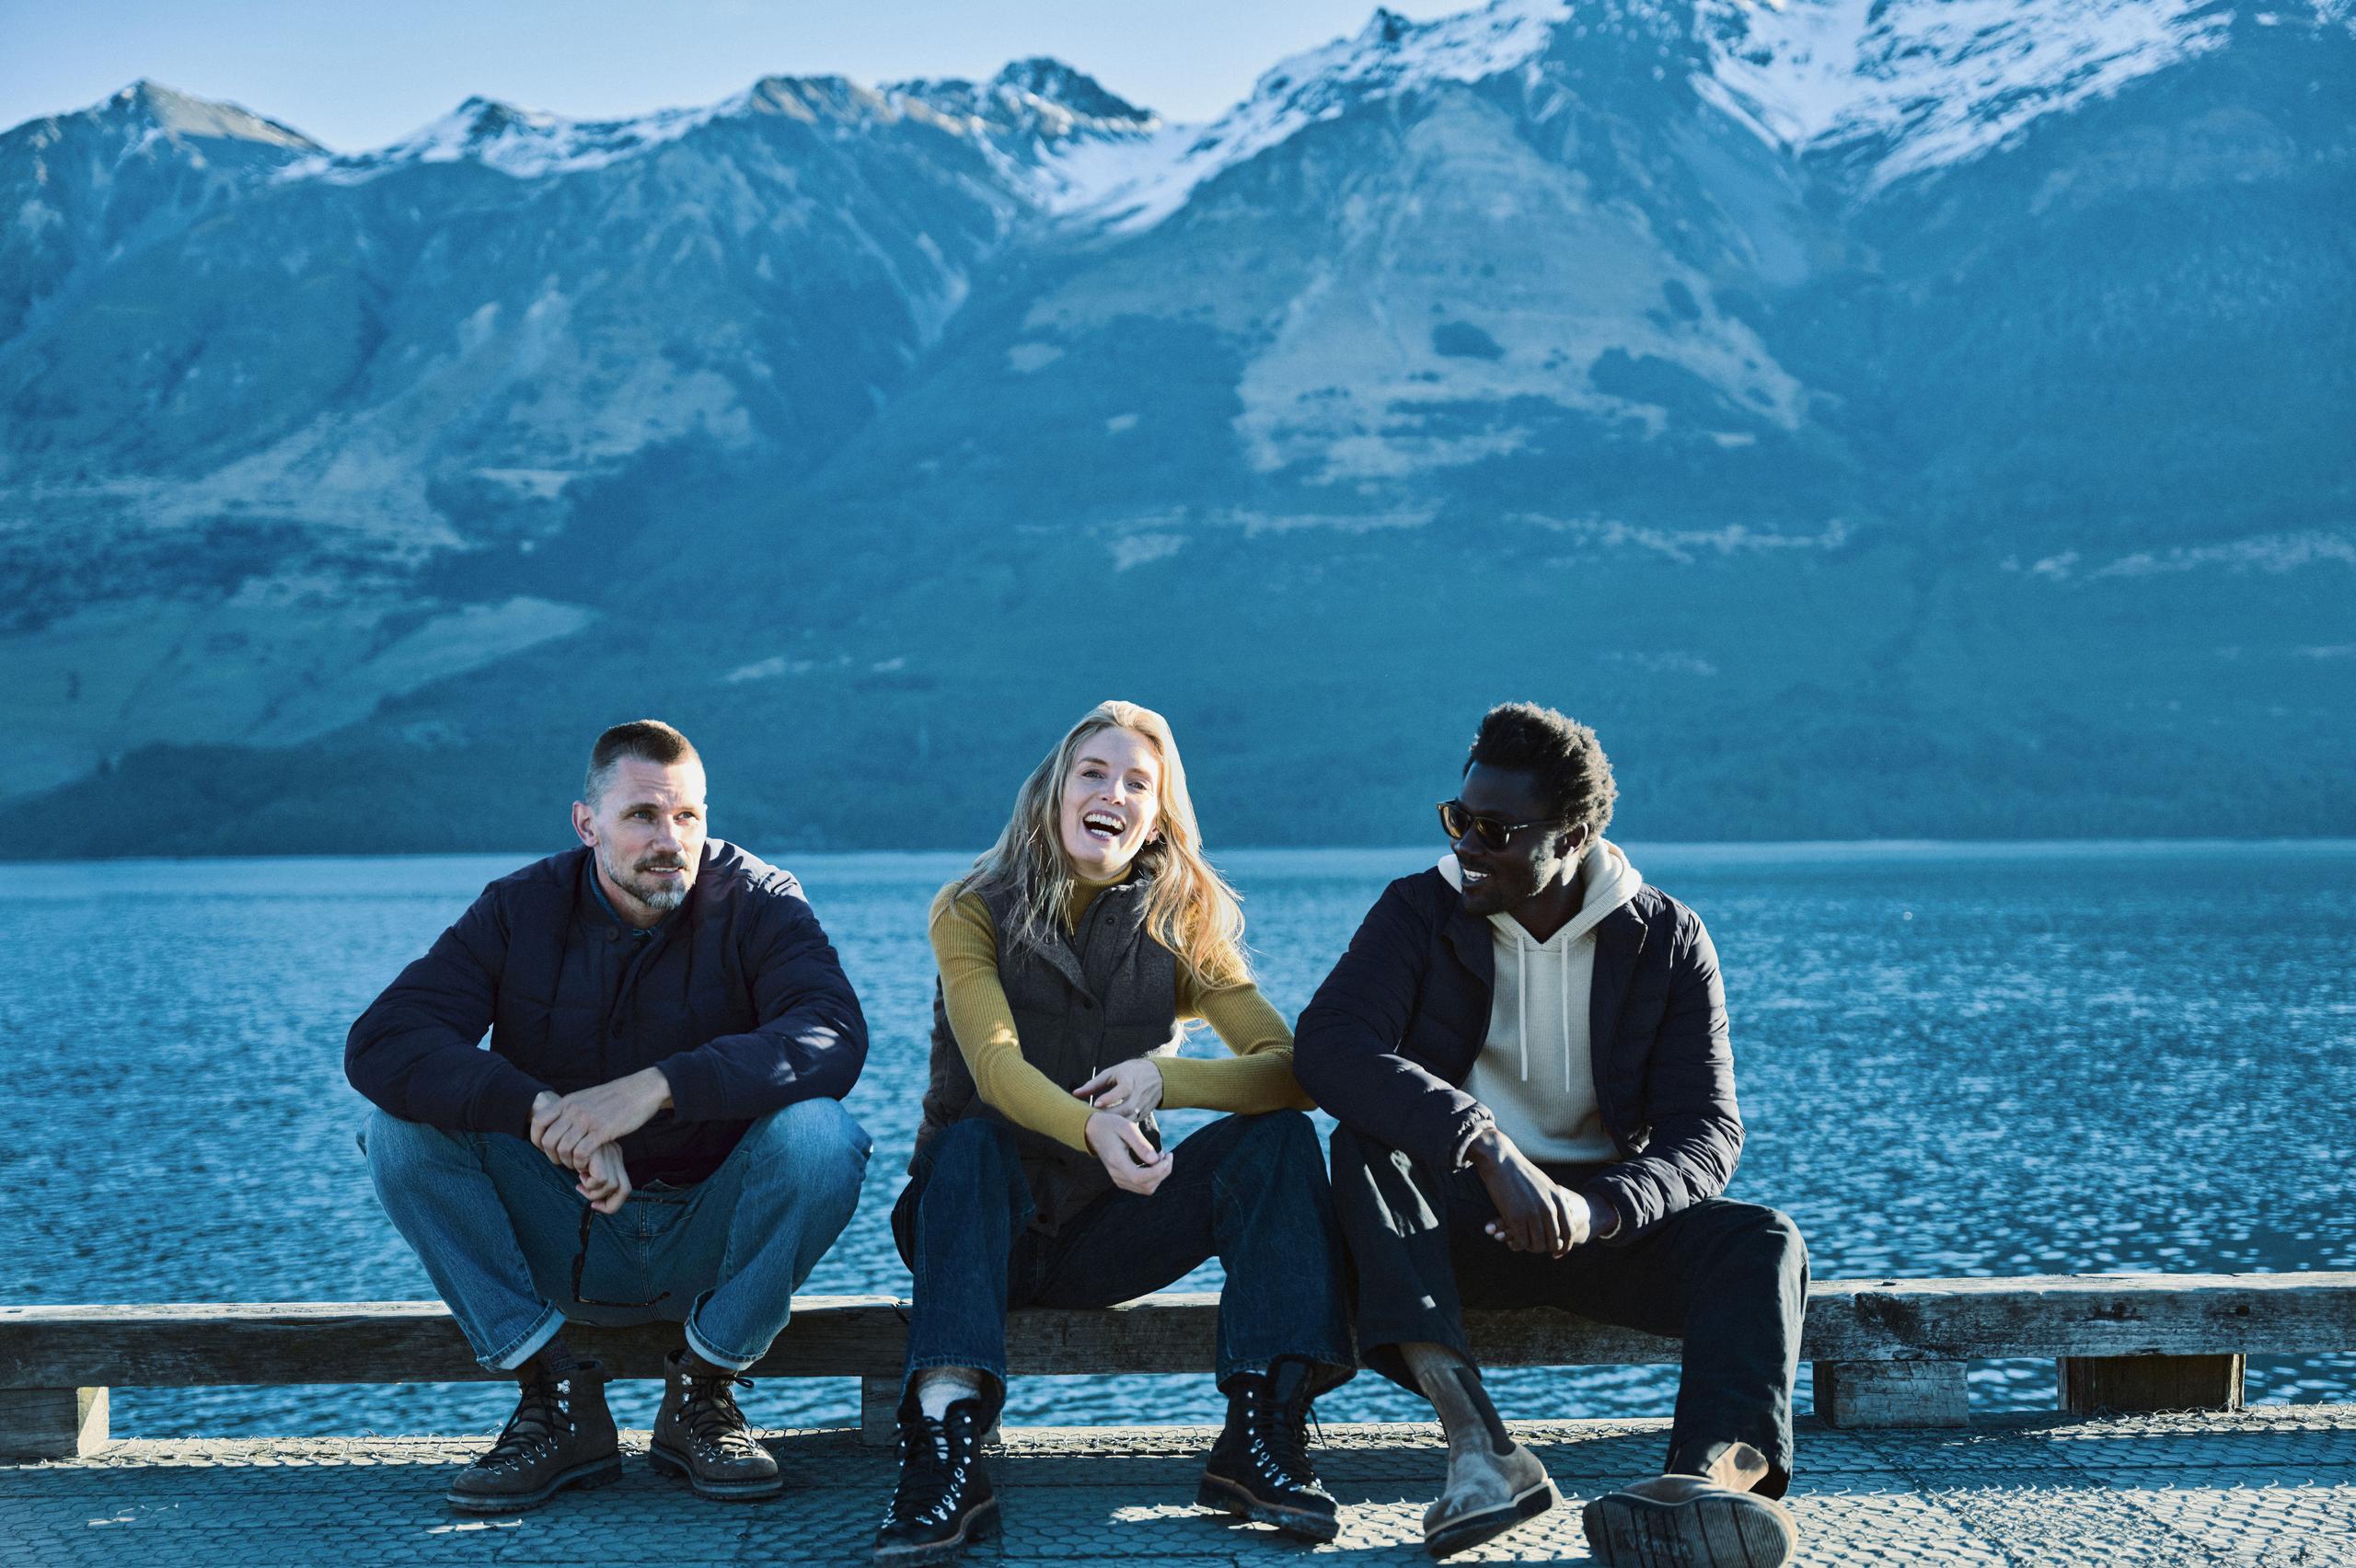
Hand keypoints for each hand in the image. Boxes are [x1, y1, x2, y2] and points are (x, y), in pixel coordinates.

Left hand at [532, 1067, 670, 1170]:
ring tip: (577, 1164)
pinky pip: (582, 1154)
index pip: (538, 1121)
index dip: (536, 1139)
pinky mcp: (602, 1131)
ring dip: (568, 1163)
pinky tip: (587, 1164)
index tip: (544, 1149)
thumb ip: (571, 1110)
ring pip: (563, 1150)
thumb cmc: (615, 1097)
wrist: (641, 1090)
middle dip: (552, 1157)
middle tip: (563, 1161)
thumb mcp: (586, 1097)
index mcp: (568, 1101)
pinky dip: (581, 1164)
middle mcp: (574, 1110)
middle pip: (548, 1141)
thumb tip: (558, 1124)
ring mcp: (587, 1120)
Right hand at [575, 1142, 631, 1214]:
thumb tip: (594, 1200)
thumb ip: (590, 1170)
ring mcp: (608, 1153)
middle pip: (624, 1190)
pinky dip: (588, 1183)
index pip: (624, 1188)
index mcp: (614, 1155)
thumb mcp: (584, 1156)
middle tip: (586, 1194)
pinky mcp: (598, 1153)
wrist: (562, 1116)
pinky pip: (600, 1179)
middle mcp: (614, 1155)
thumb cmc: (569, 1138)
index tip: (594, 1204)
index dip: (612, 1203)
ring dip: (592, 1191)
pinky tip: (579, 1173)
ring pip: (611, 1186)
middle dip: (608, 1205)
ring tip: (580, 1179)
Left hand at [1073, 1058, 1162, 1120]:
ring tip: (1100, 1125)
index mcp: (1131, 1079)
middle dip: (1111, 1114)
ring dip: (1116, 1123)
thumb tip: (1074, 1094)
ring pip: (1131, 1118)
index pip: (1122, 1089)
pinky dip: (1122, 1127)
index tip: (1095, 1104)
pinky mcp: (1146, 1113)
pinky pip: (1133, 1122)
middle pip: (1127, 1107)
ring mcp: (1144, 1104)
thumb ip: (1093, 1084)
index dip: (1109, 1098)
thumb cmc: (1129, 1072)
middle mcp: (1140, 1092)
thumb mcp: (1112, 1073)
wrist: (1158, 1076)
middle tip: (1094, 1118)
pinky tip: (1110, 1129)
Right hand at [1085, 1110, 1172, 1195]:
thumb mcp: (1127, 1127)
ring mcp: (1118, 1179)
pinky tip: (1154, 1162)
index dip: (1158, 1171)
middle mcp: (1116, 1174)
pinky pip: (1142, 1186)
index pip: (1139, 1178)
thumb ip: (1141, 1144)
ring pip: (1146, 1189)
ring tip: (1161, 1157)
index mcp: (1116, 1160)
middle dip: (1163, 1172)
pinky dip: (1153, 1177)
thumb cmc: (1111, 1125)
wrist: (1093, 1130)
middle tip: (1167, 1154)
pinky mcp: (1121, 1180)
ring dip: (1159, 1175)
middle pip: (1146, 1186)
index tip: (1168, 1156)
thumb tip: (1155, 1160)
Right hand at [1469, 1126, 1590, 1256]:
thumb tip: (1559, 1216)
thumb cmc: (1520, 1173)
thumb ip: (1555, 1201)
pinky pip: (1521, 1242)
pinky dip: (1517, 1245)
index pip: (1569, 1232)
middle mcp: (1549, 1208)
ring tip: (1520, 1243)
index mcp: (1559, 1200)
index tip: (1556, 1252)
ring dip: (1529, 1248)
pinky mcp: (1516, 1218)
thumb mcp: (1545, 1185)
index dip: (1564, 1246)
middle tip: (1533, 1247)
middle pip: (1553, 1242)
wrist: (1501, 1161)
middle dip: (1544, 1249)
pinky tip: (1511, 1242)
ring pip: (1537, 1245)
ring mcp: (1533, 1213)